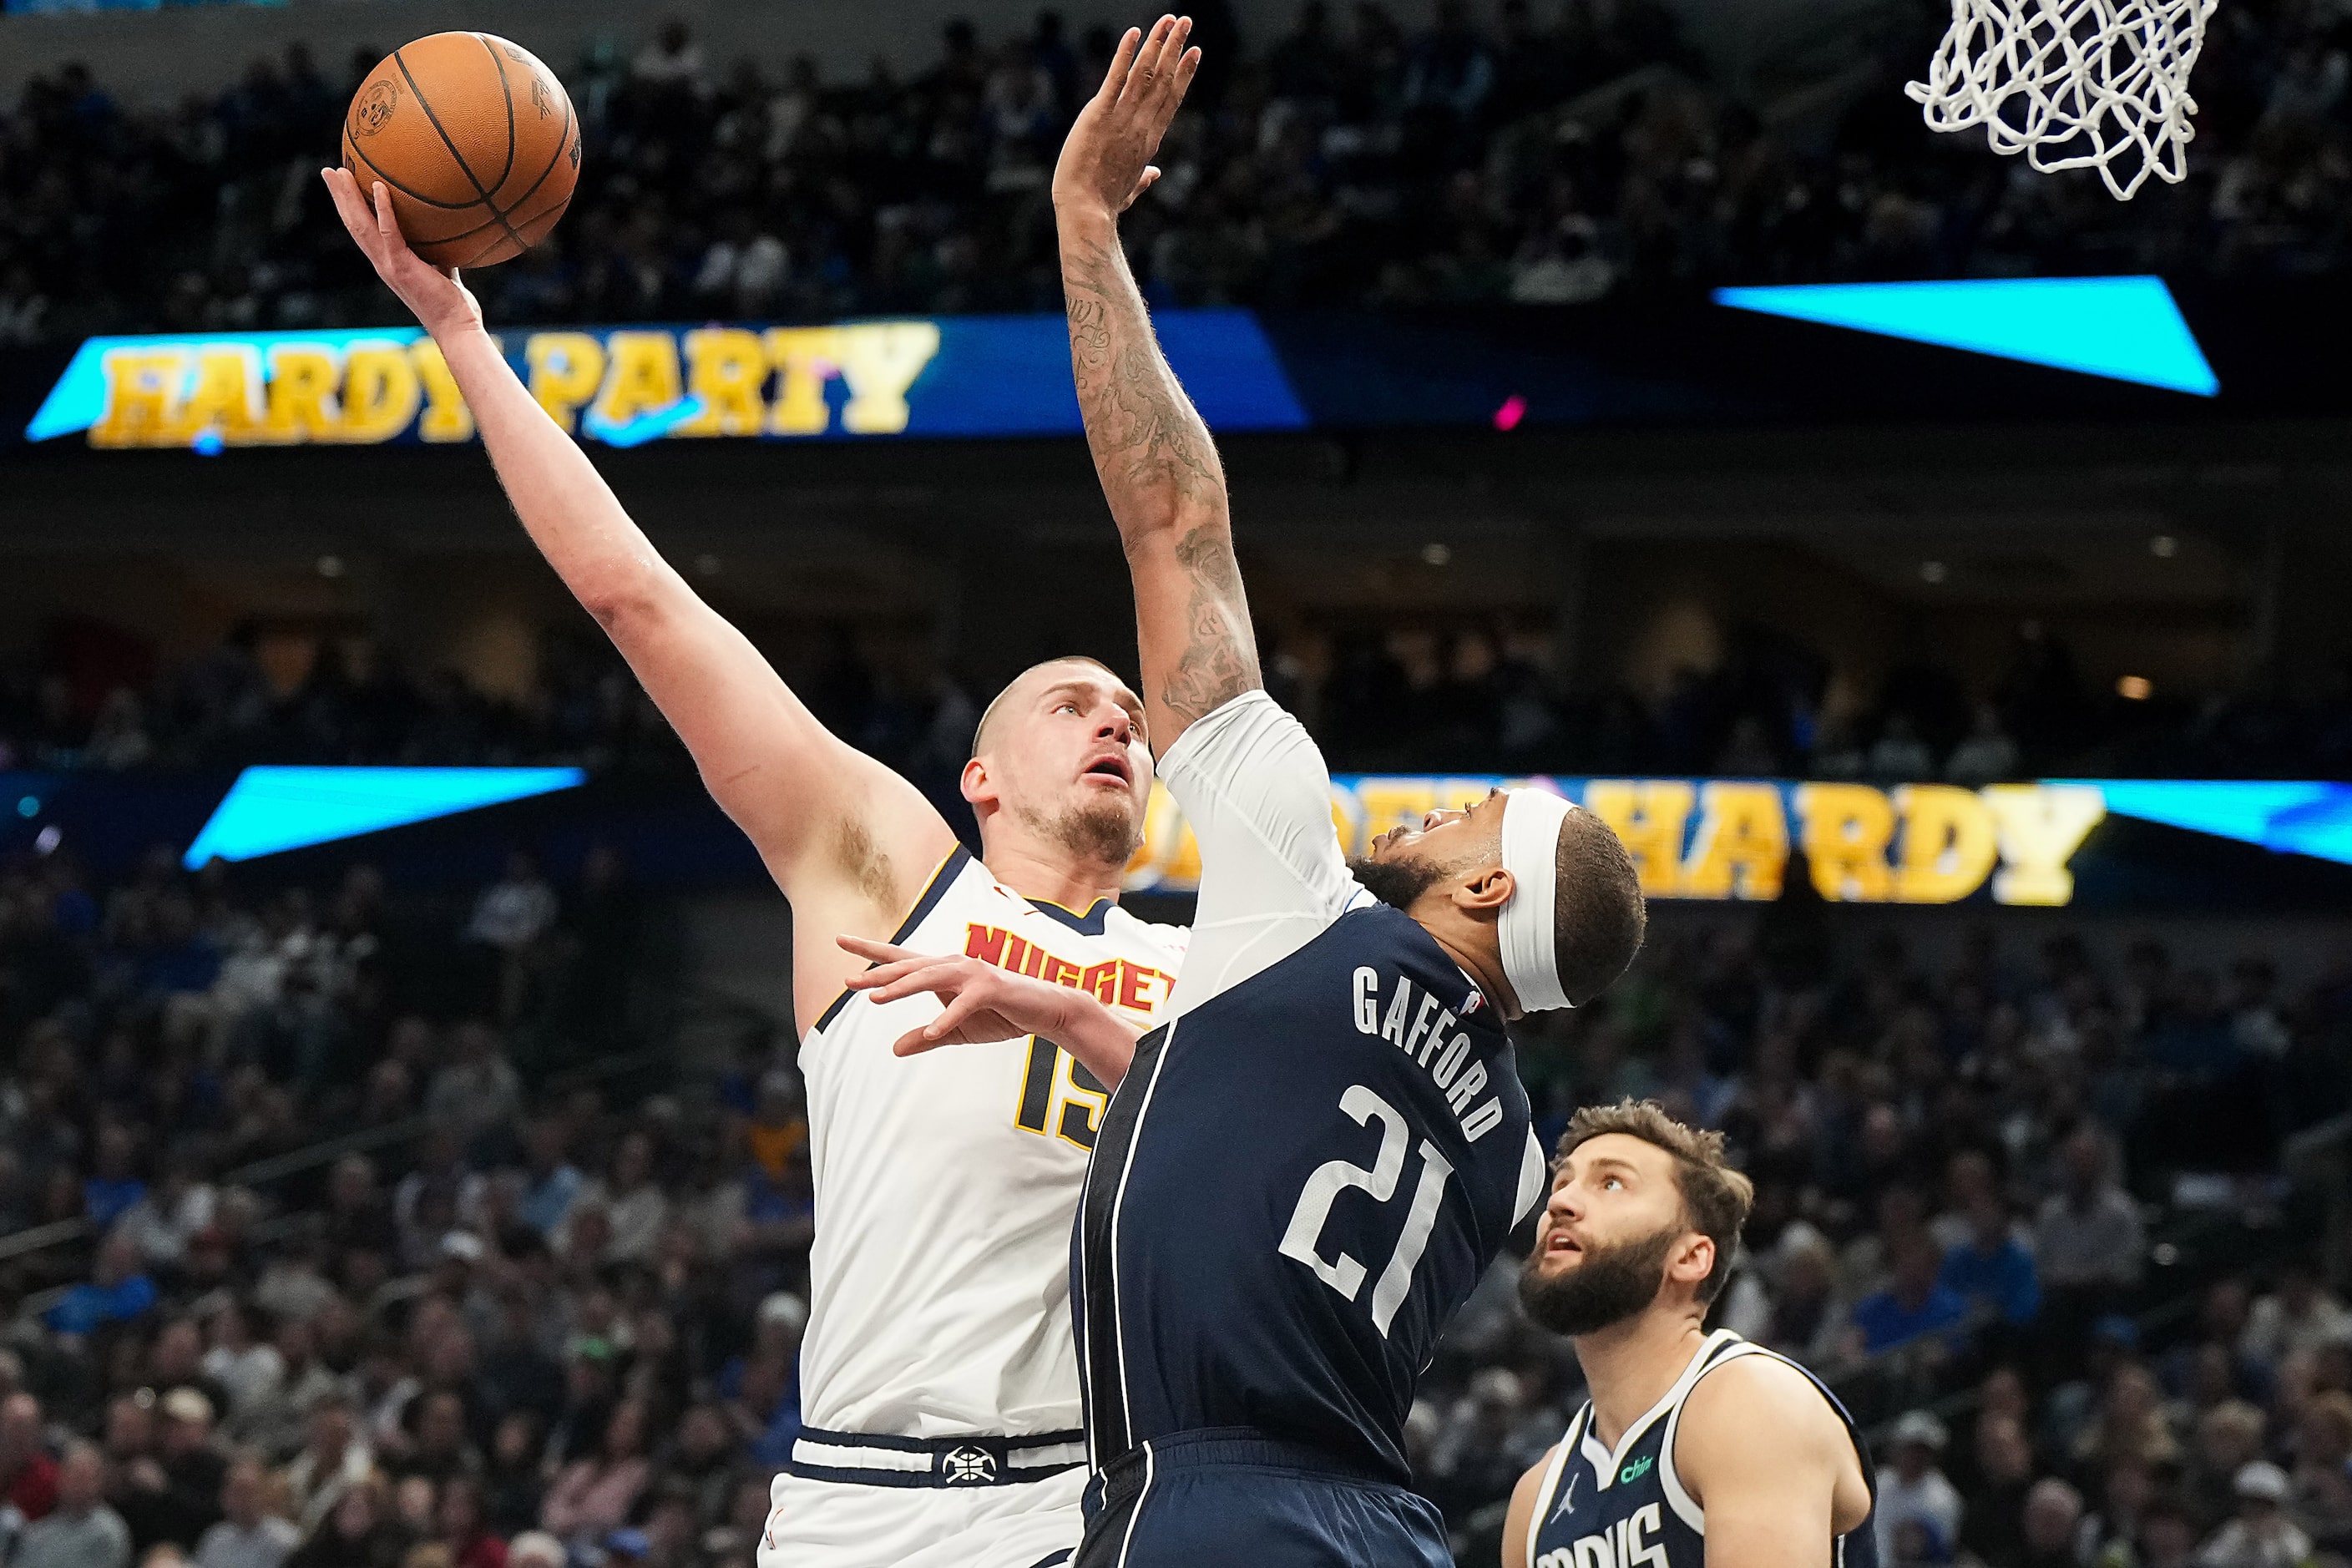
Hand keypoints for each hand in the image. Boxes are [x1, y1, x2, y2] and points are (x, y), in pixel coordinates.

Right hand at [319, 166, 483, 338]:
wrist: (457, 328)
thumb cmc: (453, 304)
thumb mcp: (443, 269)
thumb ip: (438, 251)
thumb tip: (449, 230)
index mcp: (387, 262)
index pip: (363, 231)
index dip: (350, 208)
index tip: (343, 186)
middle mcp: (382, 262)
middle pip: (353, 223)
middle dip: (339, 196)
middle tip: (328, 170)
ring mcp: (389, 265)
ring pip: (361, 225)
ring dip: (348, 197)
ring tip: (338, 172)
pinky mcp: (402, 267)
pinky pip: (390, 233)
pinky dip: (383, 209)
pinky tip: (379, 185)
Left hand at [838, 935, 1083, 1054]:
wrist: (1045, 1010)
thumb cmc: (1001, 1014)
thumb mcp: (956, 1031)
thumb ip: (925, 1037)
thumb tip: (893, 1049)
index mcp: (942, 971)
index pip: (900, 958)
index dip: (869, 951)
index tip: (839, 939)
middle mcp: (954, 965)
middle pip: (908, 966)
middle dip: (877, 973)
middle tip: (848, 981)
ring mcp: (974, 974)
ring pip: (930, 977)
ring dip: (902, 988)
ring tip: (874, 1000)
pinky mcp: (992, 988)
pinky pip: (965, 1004)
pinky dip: (947, 1018)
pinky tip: (932, 1033)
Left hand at [1052, 15, 1200, 221]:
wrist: (1086, 210)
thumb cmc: (1105, 202)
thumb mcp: (1130, 189)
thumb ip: (1144, 177)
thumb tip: (1155, 174)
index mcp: (1149, 140)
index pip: (1172, 99)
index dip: (1184, 73)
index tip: (1194, 52)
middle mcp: (1141, 125)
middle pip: (1164, 79)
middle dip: (1176, 48)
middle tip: (1187, 22)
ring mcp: (1122, 119)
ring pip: (1146, 73)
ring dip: (1159, 43)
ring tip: (1171, 20)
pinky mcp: (1099, 115)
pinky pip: (1115, 78)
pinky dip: (1125, 54)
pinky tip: (1135, 33)